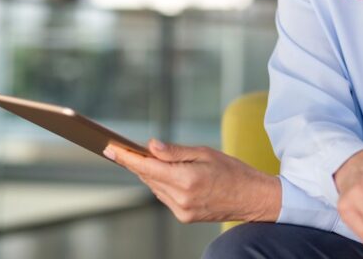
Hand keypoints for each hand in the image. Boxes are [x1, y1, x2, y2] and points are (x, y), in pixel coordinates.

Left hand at [104, 139, 280, 223]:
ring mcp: (182, 210)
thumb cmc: (233, 171)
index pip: (147, 167)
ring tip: (142, 158)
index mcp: (187, 179)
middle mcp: (181, 198)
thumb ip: (175, 151)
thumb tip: (150, 146)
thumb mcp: (205, 153)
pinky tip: (162, 173)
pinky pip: (164, 196)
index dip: (126, 157)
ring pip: (154, 187)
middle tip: (120, 148)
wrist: (253, 198)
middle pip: (148, 177)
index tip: (110, 148)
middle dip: (135, 162)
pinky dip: (160, 183)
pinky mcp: (185, 216)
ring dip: (148, 173)